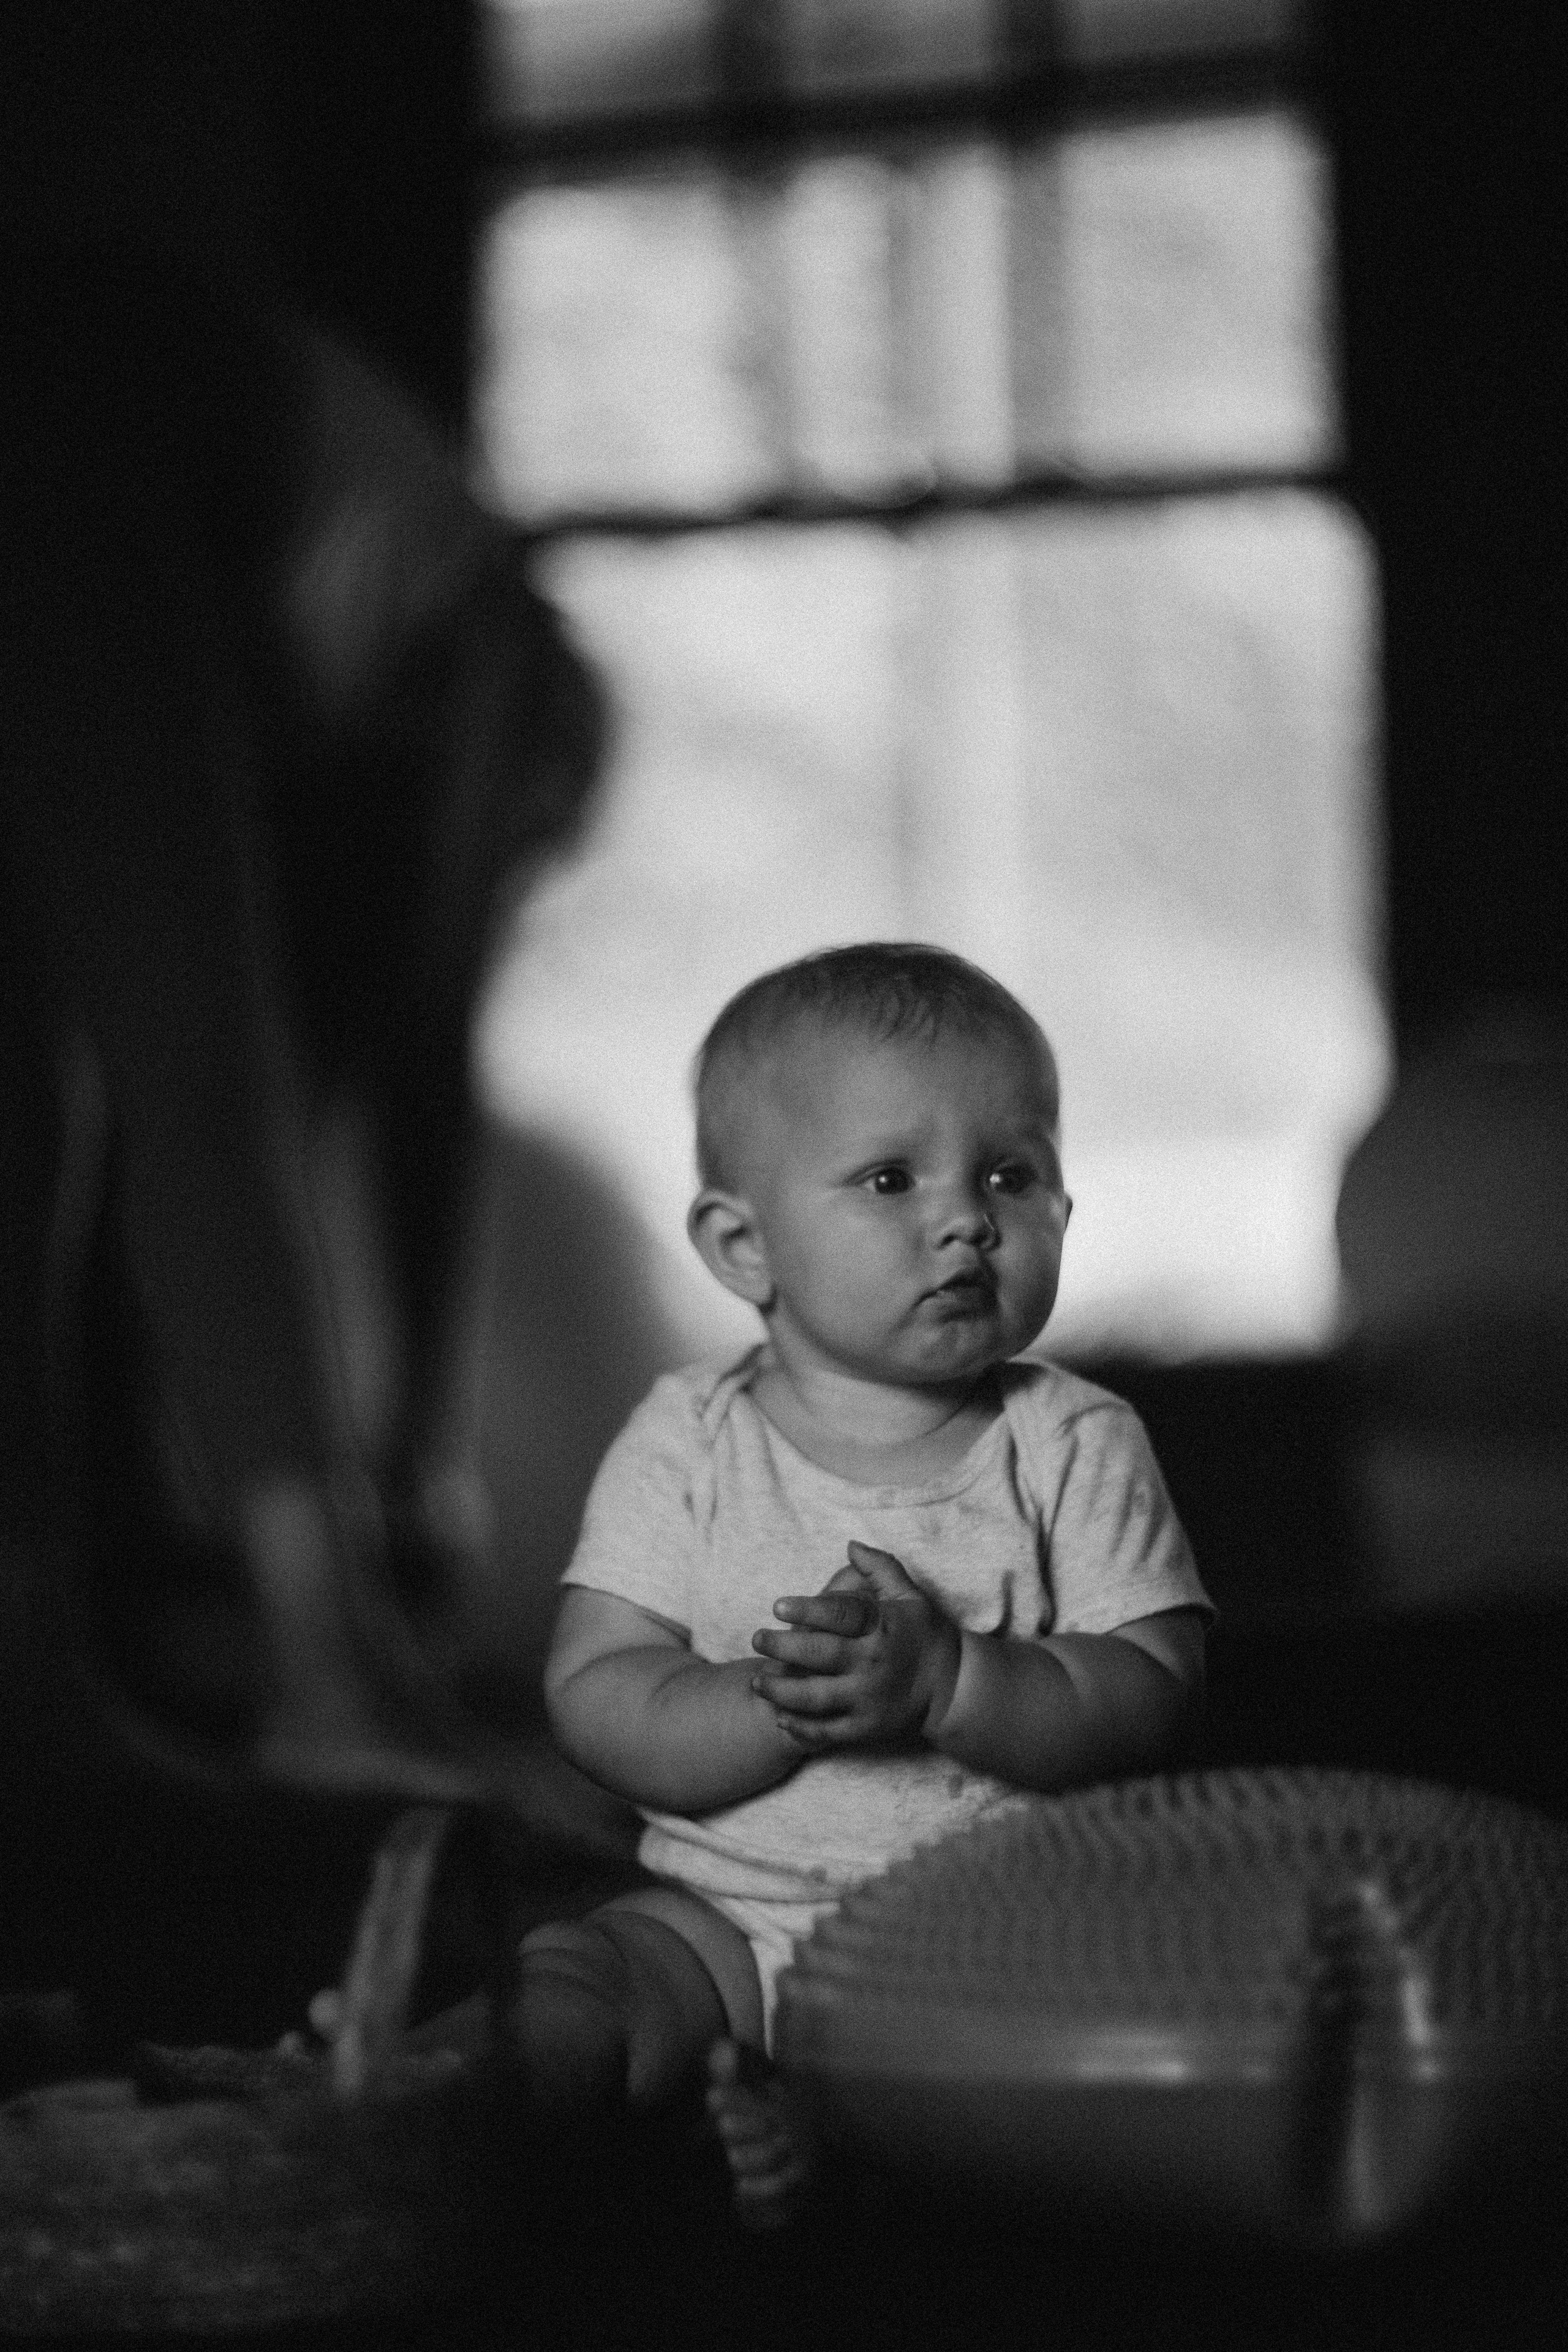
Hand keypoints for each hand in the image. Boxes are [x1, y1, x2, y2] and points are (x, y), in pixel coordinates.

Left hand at [750, 1542, 960, 1751]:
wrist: (952, 1687)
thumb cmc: (925, 1634)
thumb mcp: (910, 1595)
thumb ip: (880, 1568)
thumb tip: (849, 1545)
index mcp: (882, 1628)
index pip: (841, 1615)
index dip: (807, 1609)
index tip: (777, 1606)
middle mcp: (873, 1664)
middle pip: (819, 1656)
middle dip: (783, 1647)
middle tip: (757, 1638)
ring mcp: (868, 1699)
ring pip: (815, 1698)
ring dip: (781, 1690)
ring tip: (758, 1680)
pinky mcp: (865, 1728)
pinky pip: (826, 1731)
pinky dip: (800, 1728)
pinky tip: (779, 1715)